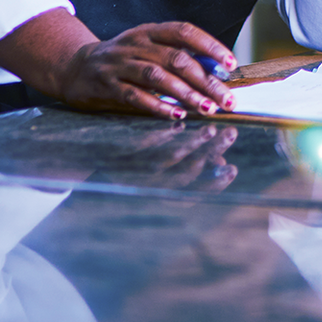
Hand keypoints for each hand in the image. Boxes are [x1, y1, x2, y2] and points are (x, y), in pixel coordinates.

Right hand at [9, 16, 237, 120]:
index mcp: (150, 32)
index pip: (185, 31)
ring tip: (206, 108)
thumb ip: (176, 58)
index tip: (230, 64)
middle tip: (225, 98)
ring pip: (157, 77)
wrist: (75, 67)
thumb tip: (216, 74)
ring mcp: (119, 64)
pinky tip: (176, 114)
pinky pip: (135, 96)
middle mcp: (136, 44)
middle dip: (205, 80)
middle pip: (176, 59)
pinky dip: (157, 106)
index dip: (209, 46)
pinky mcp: (107, 86)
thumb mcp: (147, 50)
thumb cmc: (124, 60)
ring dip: (185, 93)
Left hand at [110, 120, 240, 191]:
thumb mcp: (163, 178)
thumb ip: (191, 172)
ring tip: (210, 128)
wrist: (89, 166)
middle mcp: (149, 189)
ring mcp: (133, 173)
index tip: (232, 169)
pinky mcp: (118, 157)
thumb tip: (222, 163)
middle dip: (210, 153)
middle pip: (185, 173)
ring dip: (192, 143)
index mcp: (161, 198)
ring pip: (167, 159)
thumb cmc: (134, 174)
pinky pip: (142, 146)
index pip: (194, 195)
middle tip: (229, 133)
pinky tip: (178, 124)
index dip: (214, 184)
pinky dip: (162, 136)